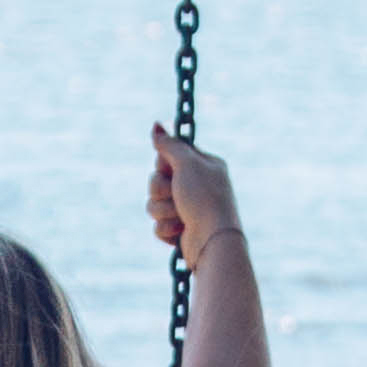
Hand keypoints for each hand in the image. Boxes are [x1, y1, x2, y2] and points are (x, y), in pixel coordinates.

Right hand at [149, 123, 243, 269]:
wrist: (212, 241)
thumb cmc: (204, 198)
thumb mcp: (187, 164)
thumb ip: (169, 145)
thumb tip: (156, 125)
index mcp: (204, 166)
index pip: (170, 155)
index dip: (164, 163)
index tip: (171, 168)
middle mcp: (197, 186)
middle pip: (156, 180)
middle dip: (160, 189)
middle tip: (175, 193)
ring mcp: (188, 209)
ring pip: (154, 204)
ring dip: (163, 210)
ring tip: (181, 216)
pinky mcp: (180, 230)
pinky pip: (158, 224)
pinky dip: (166, 228)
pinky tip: (181, 230)